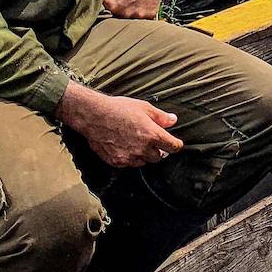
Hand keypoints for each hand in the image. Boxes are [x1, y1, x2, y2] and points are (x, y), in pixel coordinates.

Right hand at [56, 82, 183, 168]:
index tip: (175, 144)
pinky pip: (129, 164)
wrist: (94, 116)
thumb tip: (173, 120)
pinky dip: (131, 158)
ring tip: (138, 143)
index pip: (172, 146)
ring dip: (145, 155)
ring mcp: (129, 157)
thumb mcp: (144, 107)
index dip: (176, 145)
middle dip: (158, 150)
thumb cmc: (119, 109)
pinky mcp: (117, 162)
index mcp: (152, 134)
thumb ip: (161, 117)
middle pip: (159, 157)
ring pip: (144, 162)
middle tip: (153, 141)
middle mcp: (142, 148)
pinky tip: (126, 147)